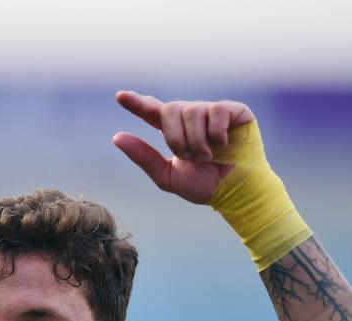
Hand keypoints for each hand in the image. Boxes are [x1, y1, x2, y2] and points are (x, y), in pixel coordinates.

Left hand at [113, 90, 253, 203]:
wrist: (236, 193)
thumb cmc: (204, 186)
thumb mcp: (167, 175)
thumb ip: (143, 157)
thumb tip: (116, 137)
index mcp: (175, 130)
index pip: (152, 111)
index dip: (137, 103)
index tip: (120, 97)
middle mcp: (192, 116)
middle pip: (169, 110)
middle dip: (176, 139)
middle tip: (193, 158)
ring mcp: (213, 111)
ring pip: (191, 111)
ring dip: (198, 141)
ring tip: (209, 156)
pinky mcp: (234, 110)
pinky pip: (216, 111)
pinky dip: (217, 134)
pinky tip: (225, 144)